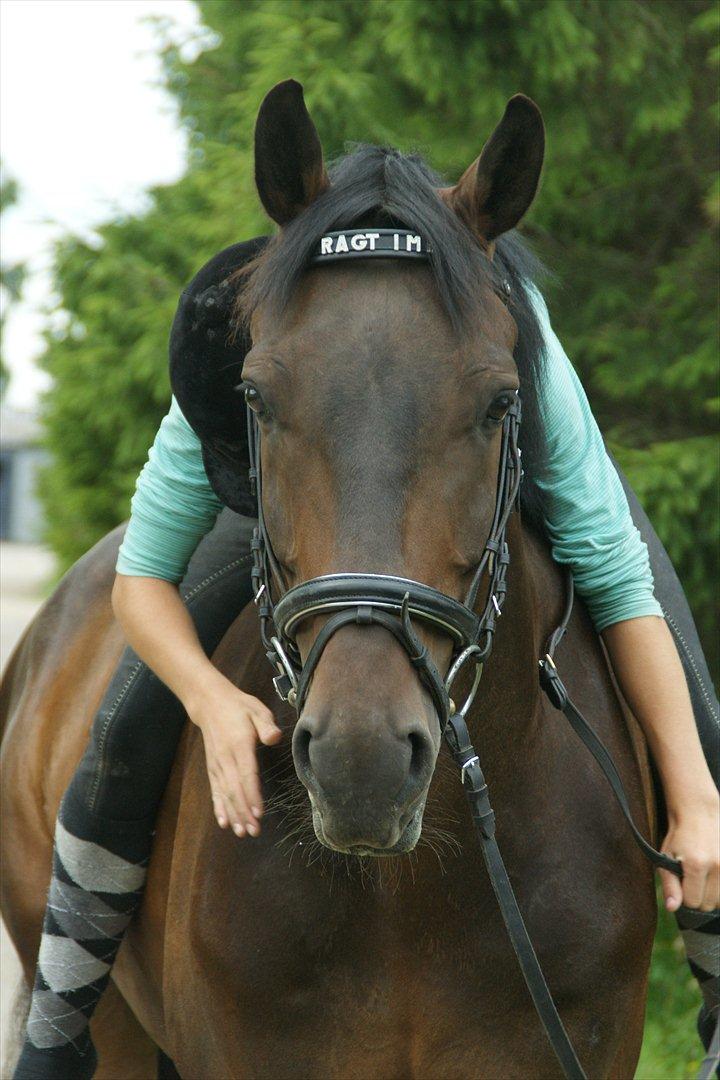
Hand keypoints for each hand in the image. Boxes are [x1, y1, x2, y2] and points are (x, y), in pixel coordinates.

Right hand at [188, 679, 280, 837]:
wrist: (210, 703)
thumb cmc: (239, 707)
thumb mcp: (256, 709)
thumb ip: (266, 724)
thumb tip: (274, 738)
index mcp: (239, 745)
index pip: (247, 774)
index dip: (252, 795)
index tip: (258, 813)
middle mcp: (226, 758)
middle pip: (235, 789)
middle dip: (244, 812)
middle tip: (254, 831)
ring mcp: (217, 765)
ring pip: (225, 793)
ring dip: (233, 814)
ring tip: (241, 832)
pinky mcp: (212, 768)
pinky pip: (215, 791)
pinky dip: (219, 807)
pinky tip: (223, 822)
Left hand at [660, 792, 719, 911]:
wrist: (700, 813)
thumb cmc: (679, 836)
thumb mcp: (666, 857)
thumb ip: (670, 885)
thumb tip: (672, 908)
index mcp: (696, 866)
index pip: (693, 903)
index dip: (685, 897)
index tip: (682, 885)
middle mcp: (717, 866)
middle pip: (709, 904)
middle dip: (698, 897)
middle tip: (692, 880)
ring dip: (712, 895)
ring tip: (703, 878)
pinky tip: (713, 876)